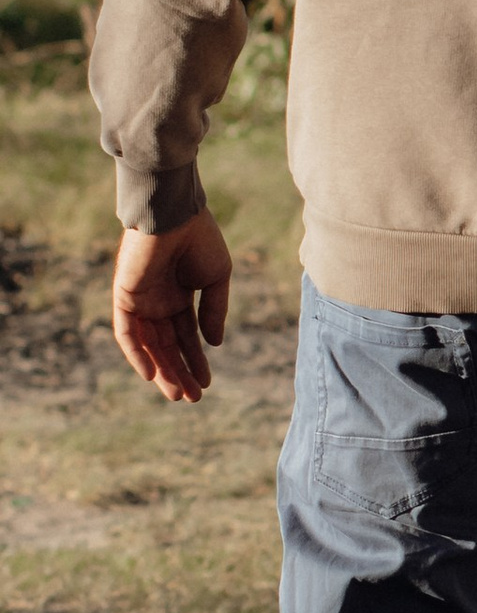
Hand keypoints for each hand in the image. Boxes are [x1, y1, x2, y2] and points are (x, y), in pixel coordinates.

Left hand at [111, 211, 232, 405]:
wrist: (174, 214)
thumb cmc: (199, 238)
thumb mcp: (216, 278)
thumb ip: (213, 311)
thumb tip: (212, 344)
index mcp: (179, 294)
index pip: (185, 335)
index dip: (196, 359)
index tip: (207, 382)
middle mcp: (157, 301)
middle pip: (166, 345)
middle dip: (179, 371)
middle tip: (193, 398)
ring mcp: (139, 300)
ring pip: (147, 344)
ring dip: (161, 370)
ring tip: (178, 394)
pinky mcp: (124, 297)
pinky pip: (126, 333)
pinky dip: (136, 354)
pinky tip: (151, 375)